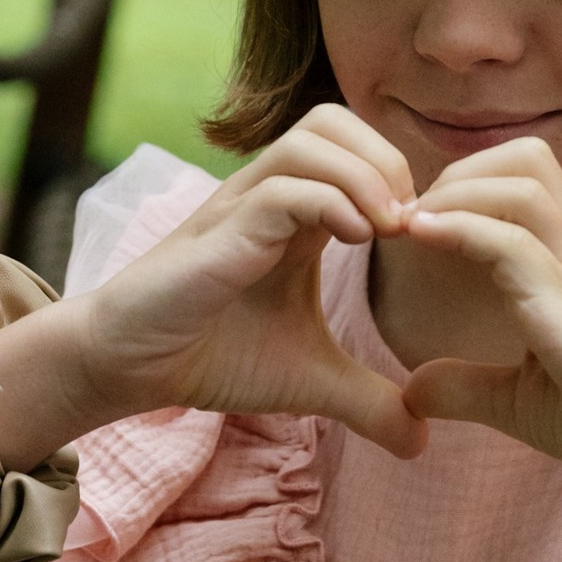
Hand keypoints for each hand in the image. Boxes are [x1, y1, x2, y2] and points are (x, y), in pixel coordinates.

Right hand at [0, 107, 426, 462]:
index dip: (400, 177)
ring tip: (391, 230)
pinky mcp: (222, 230)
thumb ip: (369, 400)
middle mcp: (270, 194)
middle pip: (335, 120)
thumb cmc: (215, 356)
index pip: (357, 147)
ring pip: (311, 138)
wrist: (135, 365)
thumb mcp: (310, 380)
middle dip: (387, 159)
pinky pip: (282, 188)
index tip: (425, 238)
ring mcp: (242, 204)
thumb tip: (421, 441)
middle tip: (411, 223)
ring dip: (365, 175)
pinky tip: (356, 241)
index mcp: (297, 213)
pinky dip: (330, 202)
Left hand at [402, 137, 561, 561]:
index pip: (518, 182)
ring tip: (408, 224)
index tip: (408, 225)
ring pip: (520, 183)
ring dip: (455, 193)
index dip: (462, 187)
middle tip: (408, 217)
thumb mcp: (519, 402)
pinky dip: (462, 229)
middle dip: (458, 172)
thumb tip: (411, 389)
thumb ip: (467, 386)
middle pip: (523, 158)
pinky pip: (513, 240)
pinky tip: (420, 237)